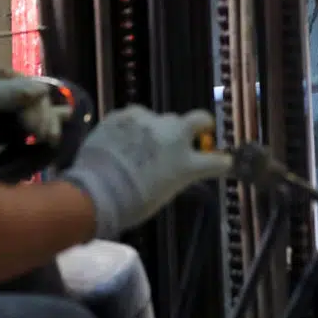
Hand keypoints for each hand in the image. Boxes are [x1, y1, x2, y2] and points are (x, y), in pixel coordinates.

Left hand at [0, 67, 72, 161]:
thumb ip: (16, 92)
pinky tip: (57, 134)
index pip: (32, 88)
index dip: (39, 107)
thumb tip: (44, 90)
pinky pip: (32, 130)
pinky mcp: (7, 135)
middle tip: (45, 138)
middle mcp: (7, 93)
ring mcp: (7, 114)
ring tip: (53, 139)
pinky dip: (45, 131)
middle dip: (44, 119)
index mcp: (0, 78)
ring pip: (39, 115)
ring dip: (49, 125)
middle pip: (38, 103)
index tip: (35, 129)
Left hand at [61, 106, 232, 239]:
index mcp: (186, 164)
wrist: (95, 191)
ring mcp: (148, 121)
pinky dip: (132, 128)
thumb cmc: (131, 203)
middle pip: (197, 119)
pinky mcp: (124, 114)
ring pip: (160, 119)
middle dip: (196, 126)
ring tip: (138, 146)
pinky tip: (120, 142)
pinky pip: (134, 118)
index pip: (217, 161)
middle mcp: (174, 136)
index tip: (223, 160)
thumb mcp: (164, 191)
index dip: (221, 161)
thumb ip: (175, 172)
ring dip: (156, 129)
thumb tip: (173, 163)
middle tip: (189, 134)